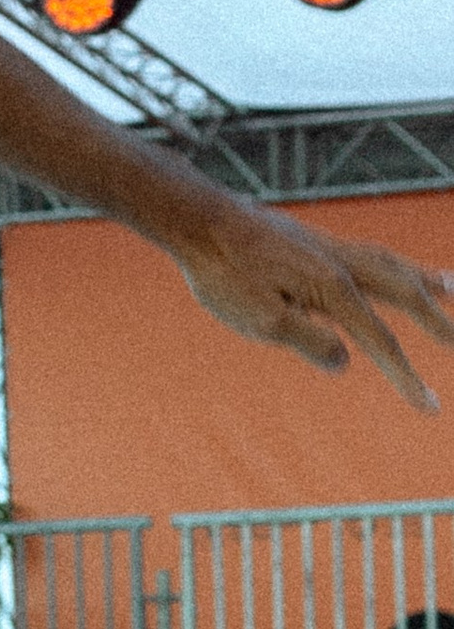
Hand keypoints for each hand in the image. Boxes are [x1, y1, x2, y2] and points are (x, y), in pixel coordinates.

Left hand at [178, 195, 453, 411]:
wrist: (199, 220)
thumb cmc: (224, 272)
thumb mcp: (262, 321)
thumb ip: (310, 342)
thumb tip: (346, 360)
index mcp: (334, 288)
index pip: (381, 342)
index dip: (407, 378)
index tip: (431, 408)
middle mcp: (342, 263)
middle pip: (403, 292)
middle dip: (435, 319)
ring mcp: (328, 246)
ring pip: (390, 263)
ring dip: (423, 278)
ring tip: (449, 288)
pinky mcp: (311, 240)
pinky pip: (367, 252)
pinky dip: (391, 264)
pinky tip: (386, 271)